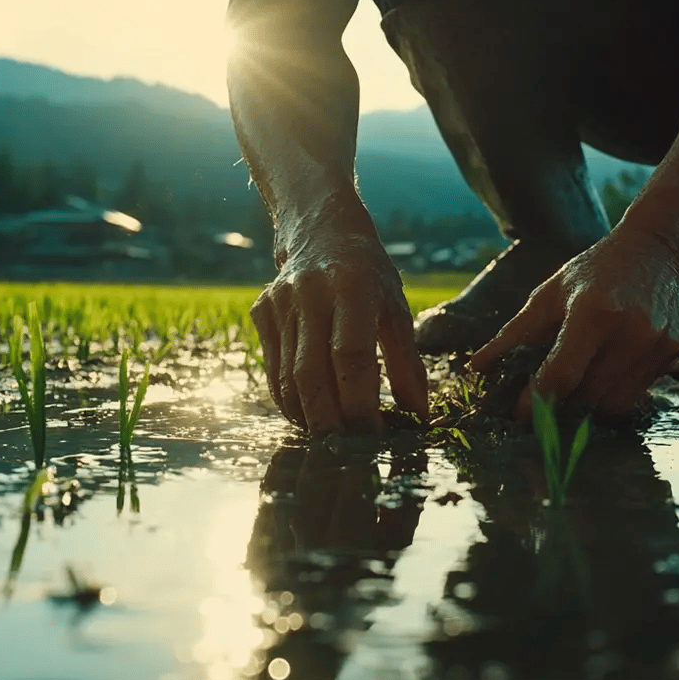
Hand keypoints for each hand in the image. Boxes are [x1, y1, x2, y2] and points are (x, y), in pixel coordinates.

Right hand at [251, 203, 428, 433]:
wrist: (321, 230)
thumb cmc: (369, 275)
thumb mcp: (397, 309)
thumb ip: (408, 363)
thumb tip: (417, 416)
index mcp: (352, 287)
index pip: (350, 357)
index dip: (360, 403)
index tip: (375, 433)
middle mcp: (310, 292)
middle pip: (311, 374)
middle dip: (330, 422)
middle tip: (349, 448)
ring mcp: (280, 302)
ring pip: (286, 379)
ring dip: (308, 418)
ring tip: (331, 437)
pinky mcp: (261, 312)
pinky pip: (272, 370)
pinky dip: (290, 400)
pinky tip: (311, 414)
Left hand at [469, 226, 678, 419]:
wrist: (658, 248)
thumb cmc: (595, 270)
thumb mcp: (550, 294)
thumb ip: (514, 334)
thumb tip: (476, 368)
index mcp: (593, 311)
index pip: (562, 375)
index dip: (536, 401)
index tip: (519, 412)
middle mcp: (632, 329)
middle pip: (588, 396)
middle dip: (562, 404)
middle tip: (546, 398)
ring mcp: (659, 342)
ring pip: (615, 404)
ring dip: (590, 403)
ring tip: (578, 382)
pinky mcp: (678, 349)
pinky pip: (639, 392)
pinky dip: (617, 390)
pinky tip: (608, 367)